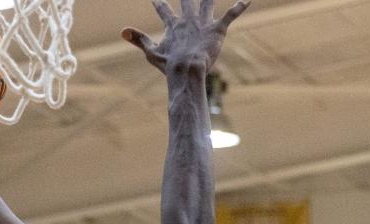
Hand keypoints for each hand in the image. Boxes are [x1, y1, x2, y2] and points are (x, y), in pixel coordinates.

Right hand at [122, 0, 249, 74]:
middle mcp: (188, 20)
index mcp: (174, 26)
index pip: (164, 10)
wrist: (186, 70)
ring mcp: (203, 24)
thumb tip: (123, 30)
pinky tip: (247, 0)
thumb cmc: (170, 65)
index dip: (159, 3)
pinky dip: (238, 7)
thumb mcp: (152, 52)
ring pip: (207, 3)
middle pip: (187, 0)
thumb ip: (138, 40)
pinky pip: (230, 16)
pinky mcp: (217, 30)